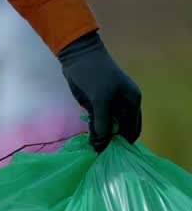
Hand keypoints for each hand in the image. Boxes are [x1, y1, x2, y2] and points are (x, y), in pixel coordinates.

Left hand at [58, 31, 141, 151]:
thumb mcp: (100, 101)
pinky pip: (98, 121)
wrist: (79, 56)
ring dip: (101, 136)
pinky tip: (87, 137)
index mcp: (132, 102)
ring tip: (91, 146)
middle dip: (111, 141)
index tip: (109, 154)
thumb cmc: (95, 75)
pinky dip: (94, 129)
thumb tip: (101, 146)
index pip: (132, 129)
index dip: (122, 142)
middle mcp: (124, 105)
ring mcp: (110, 104)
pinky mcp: (96, 104)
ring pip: (108, 127)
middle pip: (121, 129)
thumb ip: (102, 124)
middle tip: (98, 152)